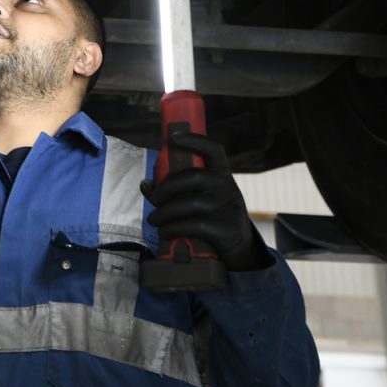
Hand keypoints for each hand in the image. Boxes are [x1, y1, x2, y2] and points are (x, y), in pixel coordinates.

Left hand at [140, 132, 271, 271]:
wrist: (240, 249)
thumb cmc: (213, 218)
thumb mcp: (201, 199)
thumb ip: (175, 190)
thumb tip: (146, 184)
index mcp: (221, 174)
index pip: (212, 149)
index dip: (194, 140)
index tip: (173, 137)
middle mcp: (227, 186)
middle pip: (193, 177)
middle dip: (166, 187)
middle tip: (154, 199)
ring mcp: (228, 207)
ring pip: (189, 204)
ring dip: (165, 213)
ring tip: (155, 220)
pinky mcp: (225, 228)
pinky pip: (194, 225)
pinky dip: (174, 229)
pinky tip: (166, 232)